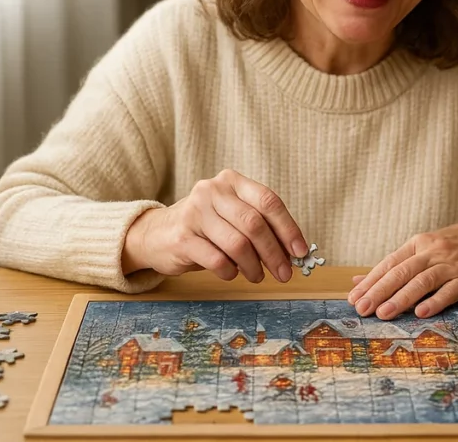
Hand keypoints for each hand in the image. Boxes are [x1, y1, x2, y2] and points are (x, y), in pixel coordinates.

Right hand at [122, 169, 308, 282]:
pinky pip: (217, 260)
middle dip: (274, 253)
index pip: (268, 201)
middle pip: (255, 224)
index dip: (288, 228)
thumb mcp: (233, 216)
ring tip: (258, 276)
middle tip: (284, 273)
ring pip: (237, 244)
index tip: (300, 251)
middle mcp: (213, 191)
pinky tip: (232, 273)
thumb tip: (294, 252)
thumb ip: (261, 226)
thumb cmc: (206, 226)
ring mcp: (195, 212)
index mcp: (232, 181)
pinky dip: (231, 271)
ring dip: (254, 266)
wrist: (157, 233)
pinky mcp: (182, 237)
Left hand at [347, 220, 457, 319]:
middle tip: (362, 308)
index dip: (370, 281)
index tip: (354, 297)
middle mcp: (432, 253)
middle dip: (379, 291)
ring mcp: (450, 266)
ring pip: (422, 282)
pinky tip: (421, 313)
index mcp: (418, 244)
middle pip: (401, 272)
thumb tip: (357, 281)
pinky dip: (434, 302)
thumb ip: (393, 266)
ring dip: (401, 298)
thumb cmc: (453, 246)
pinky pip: (449, 291)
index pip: (389, 263)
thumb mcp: (422, 248)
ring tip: (384, 314)